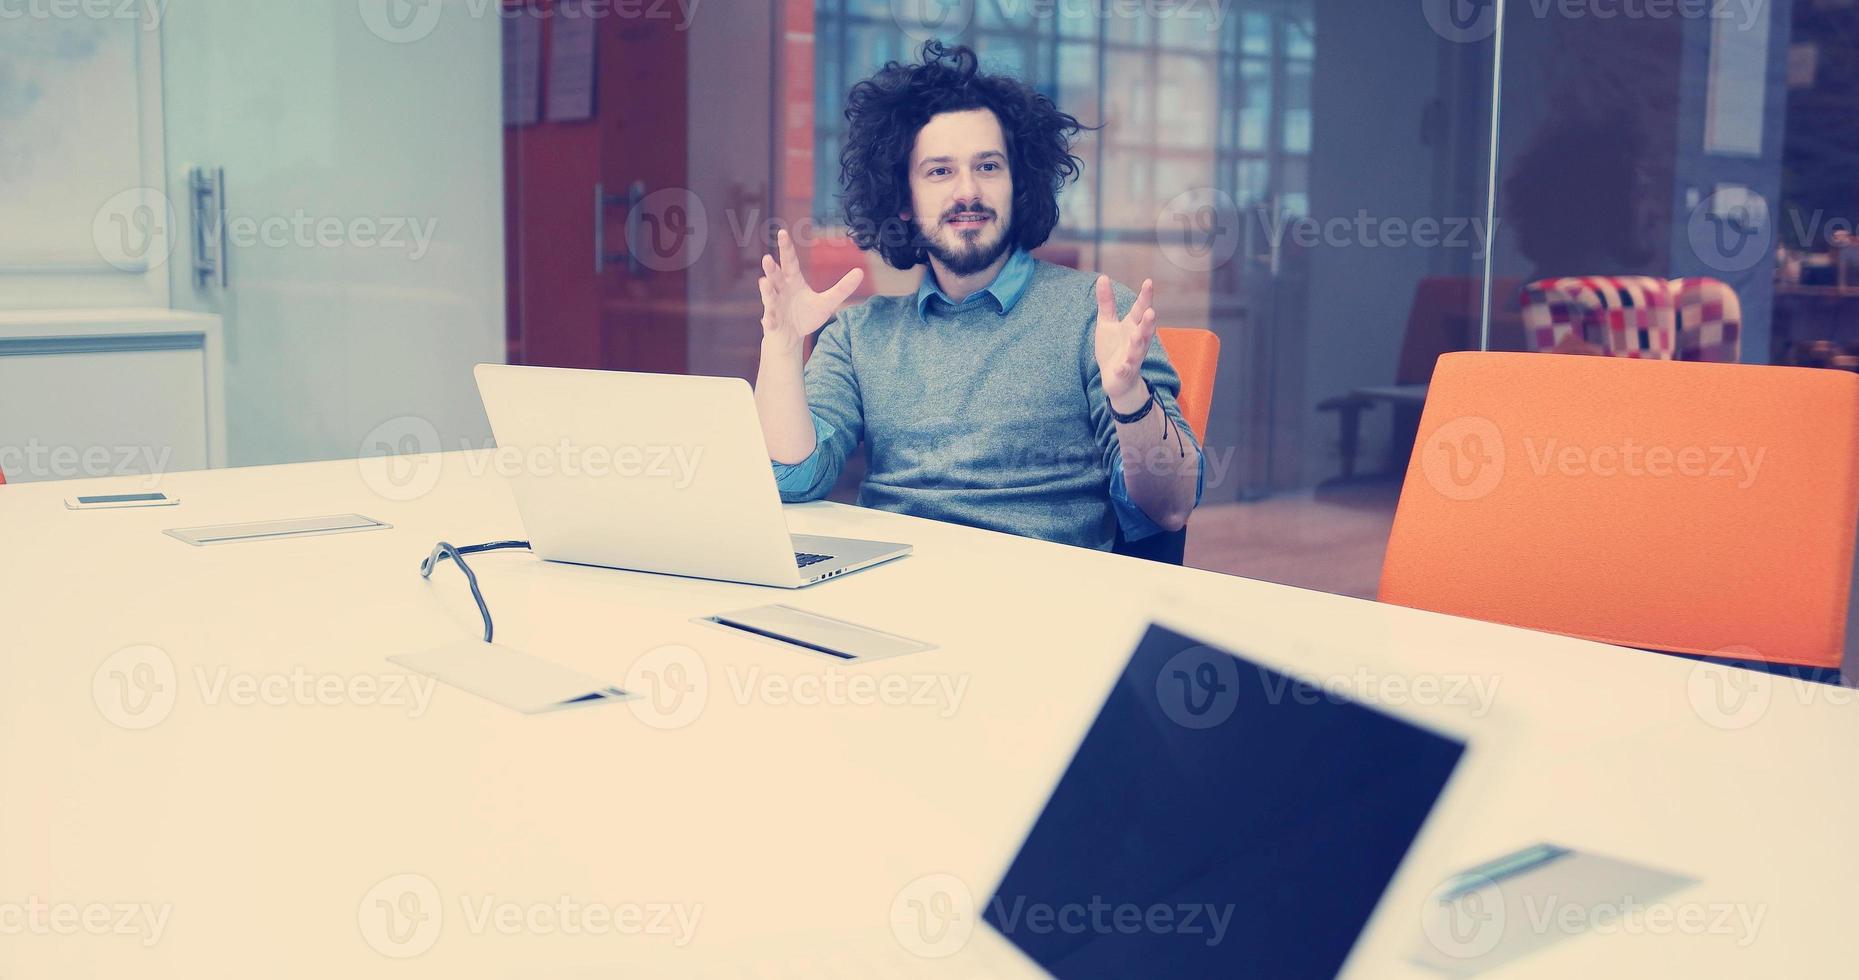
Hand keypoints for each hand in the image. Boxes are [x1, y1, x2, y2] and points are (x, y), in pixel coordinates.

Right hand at [758, 228, 863, 354]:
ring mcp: (774, 307)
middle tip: (767, 258)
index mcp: (793, 281)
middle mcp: (781, 291)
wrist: (791, 338)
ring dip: (767, 290)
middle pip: (776, 277)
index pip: (789, 261)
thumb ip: (842, 288)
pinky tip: (768, 320)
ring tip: (764, 282)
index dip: (785, 248)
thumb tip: (860, 272)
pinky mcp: (772, 324)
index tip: (782, 232)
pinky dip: (768, 320)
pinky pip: (769, 321)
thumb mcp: (827, 303)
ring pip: (770, 297)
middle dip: (771, 268)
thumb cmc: (806, 316)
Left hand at [1094, 274, 1156, 411]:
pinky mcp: (1125, 372)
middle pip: (1145, 329)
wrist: (1116, 378)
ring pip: (1138, 349)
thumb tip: (1103, 277)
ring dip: (1138, 342)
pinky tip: (1121, 367)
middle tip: (1151, 311)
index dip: (1145, 297)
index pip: (1141, 309)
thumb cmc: (1113, 347)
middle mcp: (1137, 340)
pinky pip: (1125, 370)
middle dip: (1149, 321)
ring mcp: (1132, 356)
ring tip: (1136, 334)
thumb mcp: (1107, 323)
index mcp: (1133, 326)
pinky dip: (1124, 368)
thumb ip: (1107, 302)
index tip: (1148, 282)